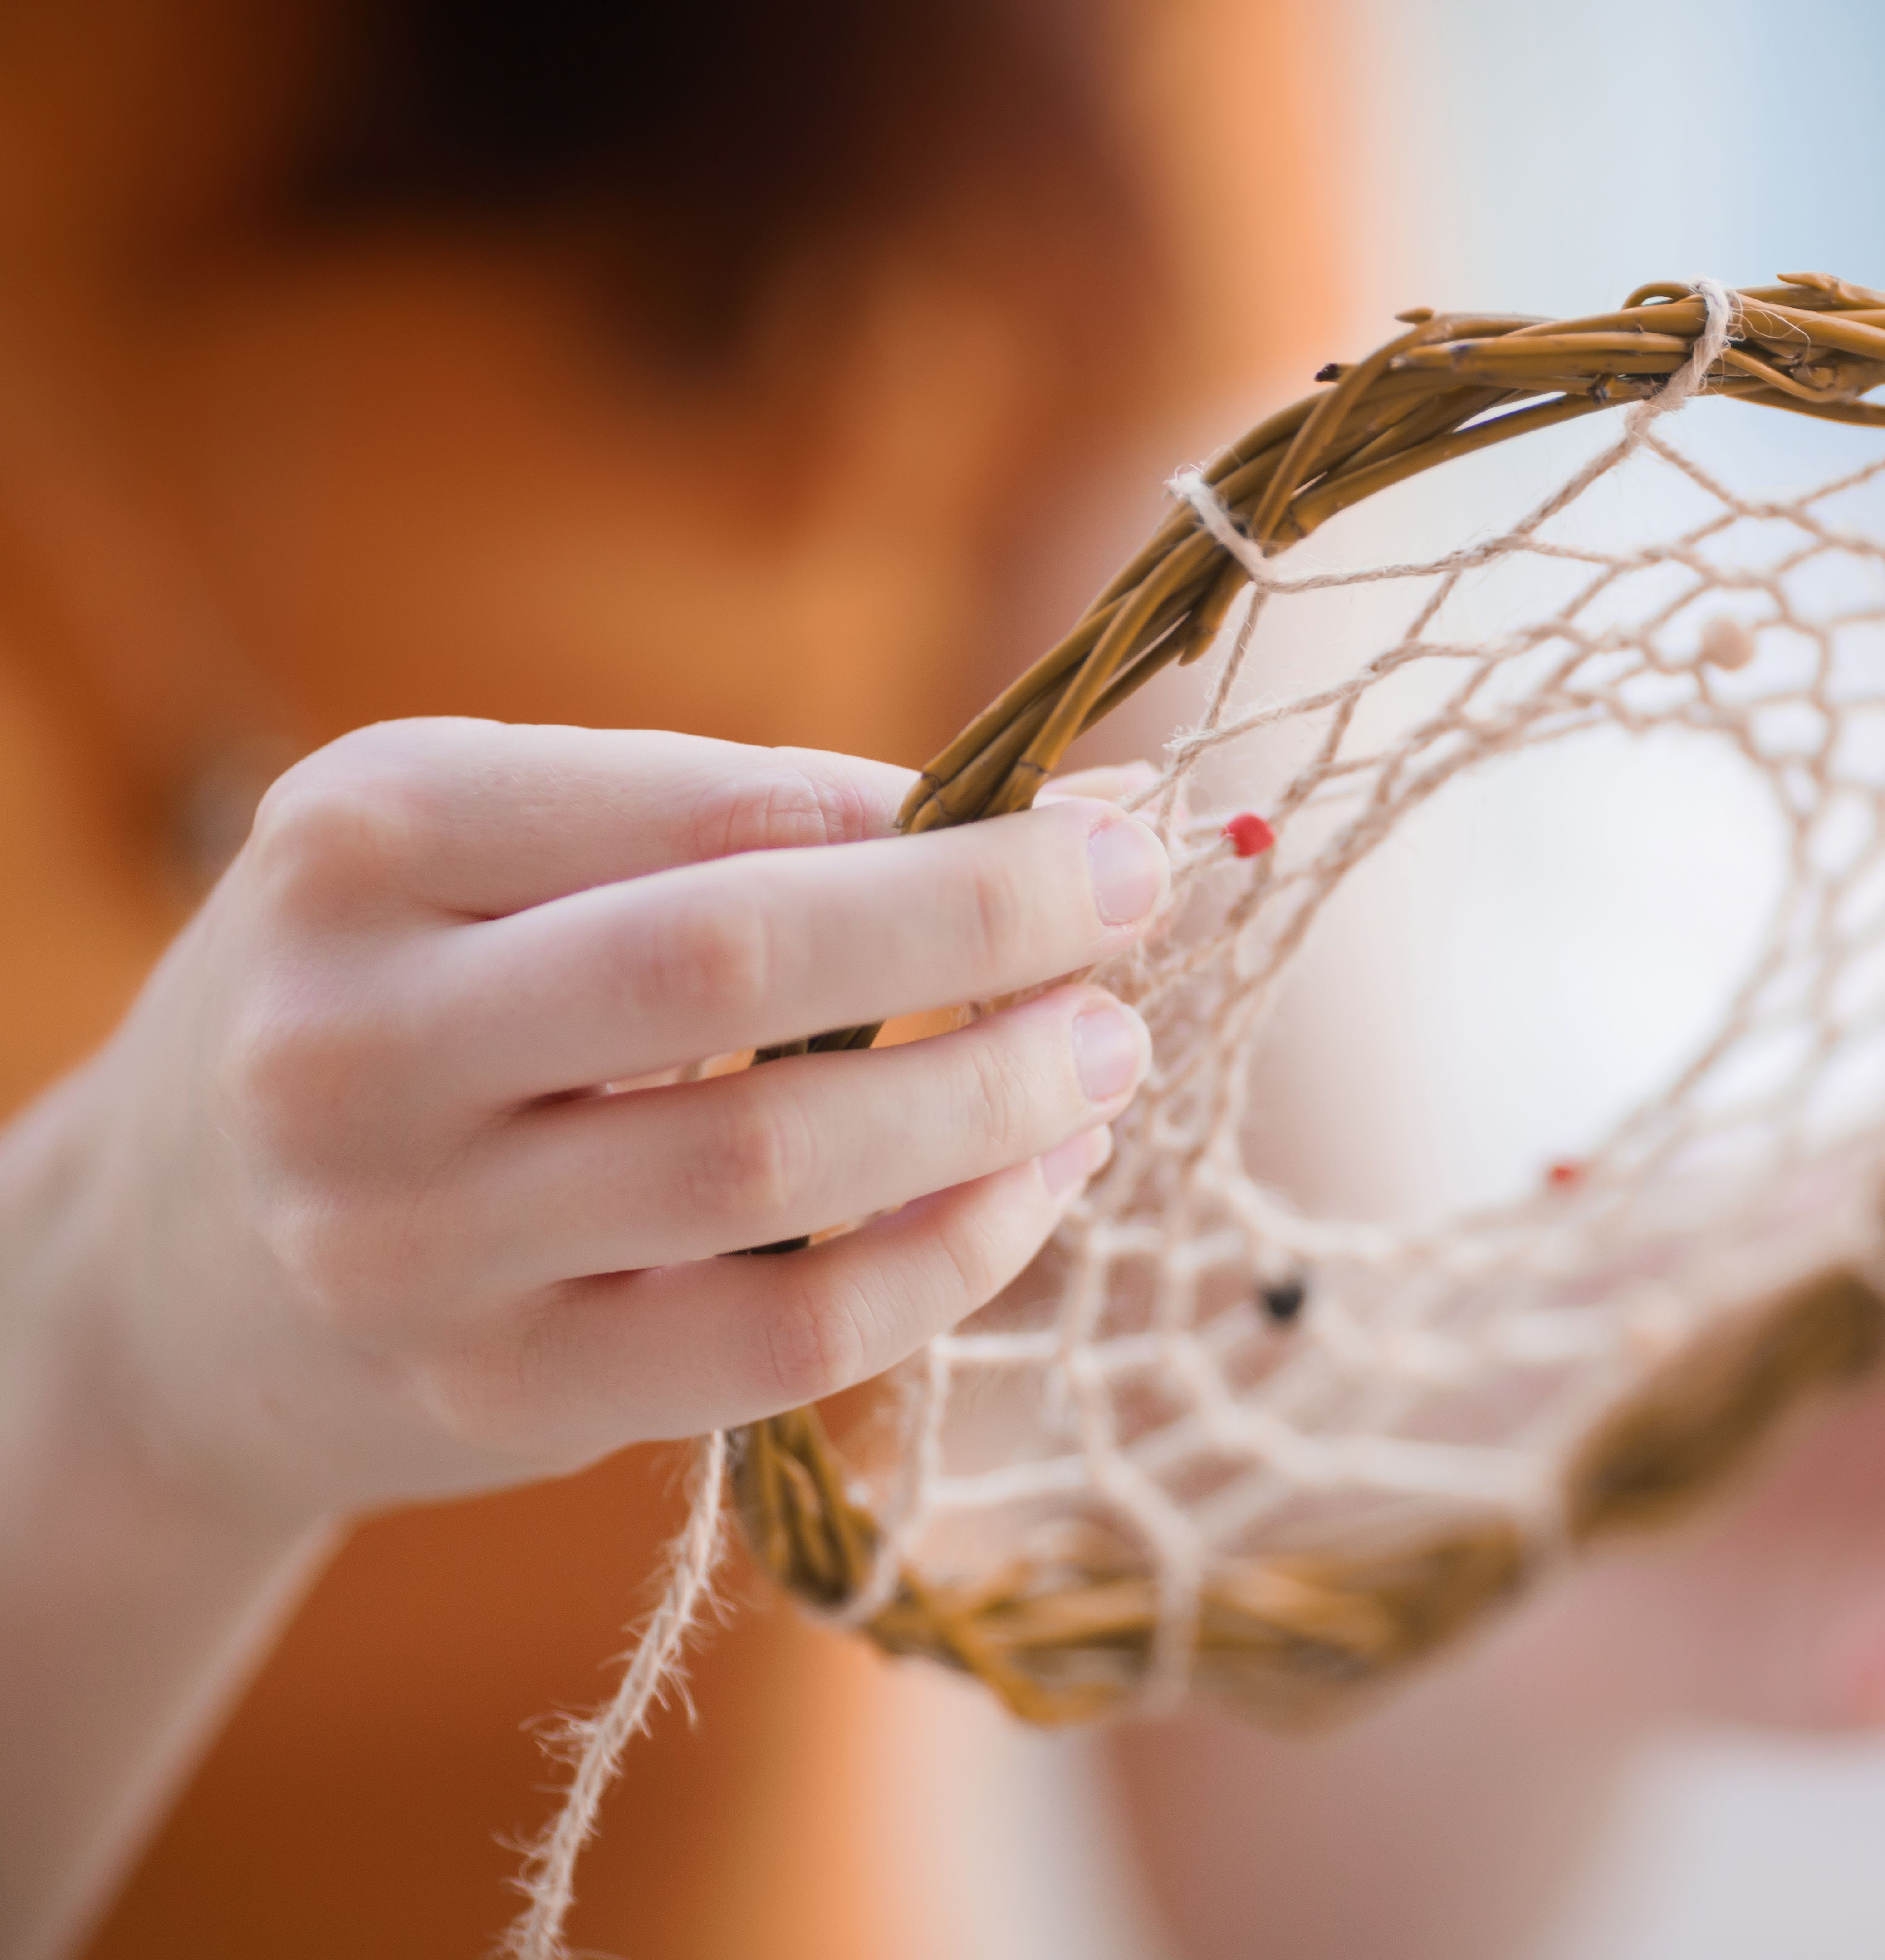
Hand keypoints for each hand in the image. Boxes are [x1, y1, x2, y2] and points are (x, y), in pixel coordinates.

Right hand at [14, 717, 1168, 1527]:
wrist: (174, 1283)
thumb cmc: (405, 1012)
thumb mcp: (493, 862)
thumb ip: (740, 831)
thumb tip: (1075, 811)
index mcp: (366, 839)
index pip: (716, 807)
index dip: (944, 818)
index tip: (1103, 814)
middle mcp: (358, 1035)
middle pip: (740, 965)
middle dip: (988, 929)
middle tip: (1143, 907)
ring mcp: (412, 1235)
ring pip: (774, 1162)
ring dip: (993, 1104)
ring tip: (1109, 1055)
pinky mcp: (497, 1390)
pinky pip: (782, 1331)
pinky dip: (946, 1257)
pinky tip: (1031, 1189)